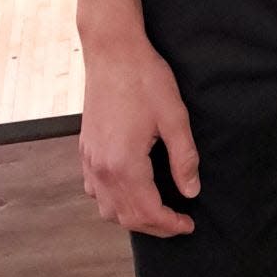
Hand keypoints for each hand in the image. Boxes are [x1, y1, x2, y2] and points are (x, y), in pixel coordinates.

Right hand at [79, 34, 200, 237]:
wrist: (112, 50)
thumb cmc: (143, 78)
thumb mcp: (173, 116)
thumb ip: (184, 157)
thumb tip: (191, 190)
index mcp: (124, 164)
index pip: (147, 212)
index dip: (170, 224)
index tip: (188, 224)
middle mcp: (101, 168)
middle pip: (126, 216)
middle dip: (154, 226)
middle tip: (177, 222)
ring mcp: (89, 159)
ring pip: (107, 207)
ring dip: (132, 216)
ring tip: (157, 211)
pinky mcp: (85, 149)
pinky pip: (95, 189)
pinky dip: (113, 200)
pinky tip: (129, 190)